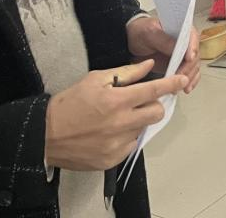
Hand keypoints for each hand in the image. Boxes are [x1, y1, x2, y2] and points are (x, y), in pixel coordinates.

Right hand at [44, 60, 188, 170]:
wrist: (44, 135)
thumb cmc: (70, 102)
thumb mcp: (96, 79)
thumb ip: (126, 73)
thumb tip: (149, 65)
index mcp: (117, 101)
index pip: (154, 90)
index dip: (171, 84)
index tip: (182, 79)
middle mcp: (121, 123)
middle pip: (157, 113)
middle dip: (154, 104)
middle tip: (140, 101)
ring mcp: (117, 144)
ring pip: (143, 128)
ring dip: (137, 120)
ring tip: (117, 117)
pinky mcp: (112, 160)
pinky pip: (130, 144)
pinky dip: (126, 136)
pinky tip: (110, 132)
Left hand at [127, 16, 200, 93]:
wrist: (131, 42)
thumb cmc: (141, 32)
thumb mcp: (149, 32)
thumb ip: (163, 39)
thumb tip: (177, 47)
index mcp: (182, 29)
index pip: (192, 38)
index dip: (192, 48)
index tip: (189, 59)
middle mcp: (187, 42)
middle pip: (194, 55)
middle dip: (189, 68)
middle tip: (181, 78)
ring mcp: (183, 55)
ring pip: (193, 67)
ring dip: (190, 77)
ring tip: (183, 87)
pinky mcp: (179, 66)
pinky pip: (188, 74)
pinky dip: (189, 82)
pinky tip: (186, 89)